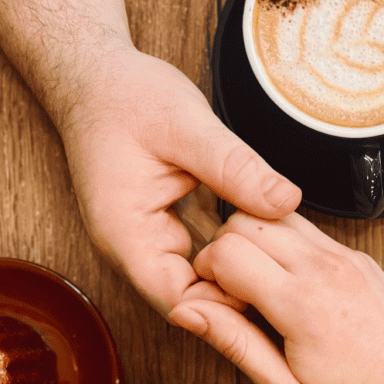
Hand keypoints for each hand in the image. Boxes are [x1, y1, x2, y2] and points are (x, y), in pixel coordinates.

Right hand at [56, 47, 301, 314]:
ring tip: (283, 262)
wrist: (95, 78)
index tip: (269, 285)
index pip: (179, 302)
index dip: (225, 305)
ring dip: (239, 271)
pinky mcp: (166, 226)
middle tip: (288, 277)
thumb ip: (235, 167)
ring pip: (202, 278)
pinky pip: (204, 253)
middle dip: (238, 292)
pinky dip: (234, 247)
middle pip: (193, 299)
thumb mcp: (186, 125)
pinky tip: (266, 237)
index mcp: (127, 236)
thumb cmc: (126, 97)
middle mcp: (135, 249)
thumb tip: (285, 202)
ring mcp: (150, 239)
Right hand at [169, 212, 383, 383]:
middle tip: (235, 293)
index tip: (217, 302)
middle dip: (225, 251)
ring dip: (256, 241)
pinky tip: (290, 284)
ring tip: (263, 286)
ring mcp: (344, 256)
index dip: (207, 274)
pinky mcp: (357, 254)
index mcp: (301, 303)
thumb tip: (189, 312)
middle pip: (244, 221)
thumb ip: (233, 343)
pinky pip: (307, 229)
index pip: (226, 251)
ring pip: (275, 215)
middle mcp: (324, 268)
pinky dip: (286, 245)